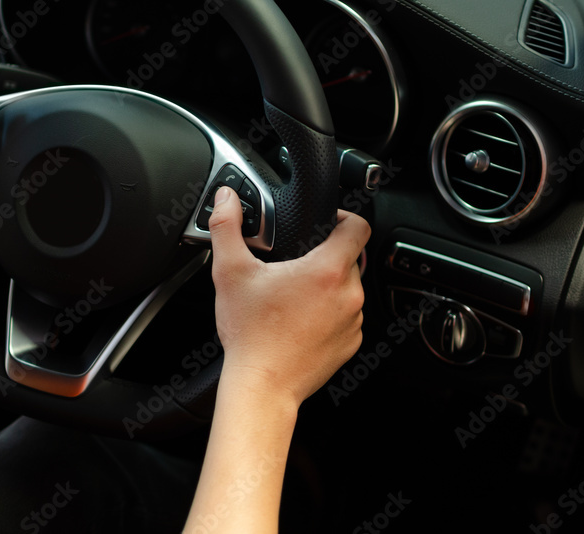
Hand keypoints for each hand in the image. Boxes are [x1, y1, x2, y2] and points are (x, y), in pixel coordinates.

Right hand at [207, 187, 368, 405]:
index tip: (326, 221)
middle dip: (324, 256)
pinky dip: (327, 314)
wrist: (262, 385)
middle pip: (349, 258)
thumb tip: (225, 199)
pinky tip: (298, 320)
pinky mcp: (350, 344)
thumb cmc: (250, 333)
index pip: (358, 226)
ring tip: (292, 295)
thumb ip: (226, 227)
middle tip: (291, 265)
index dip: (344, 216)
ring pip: (347, 289)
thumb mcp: (230, 272)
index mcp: (327, 270)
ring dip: (326, 286)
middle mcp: (349, 295)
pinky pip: (345, 317)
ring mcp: (353, 321)